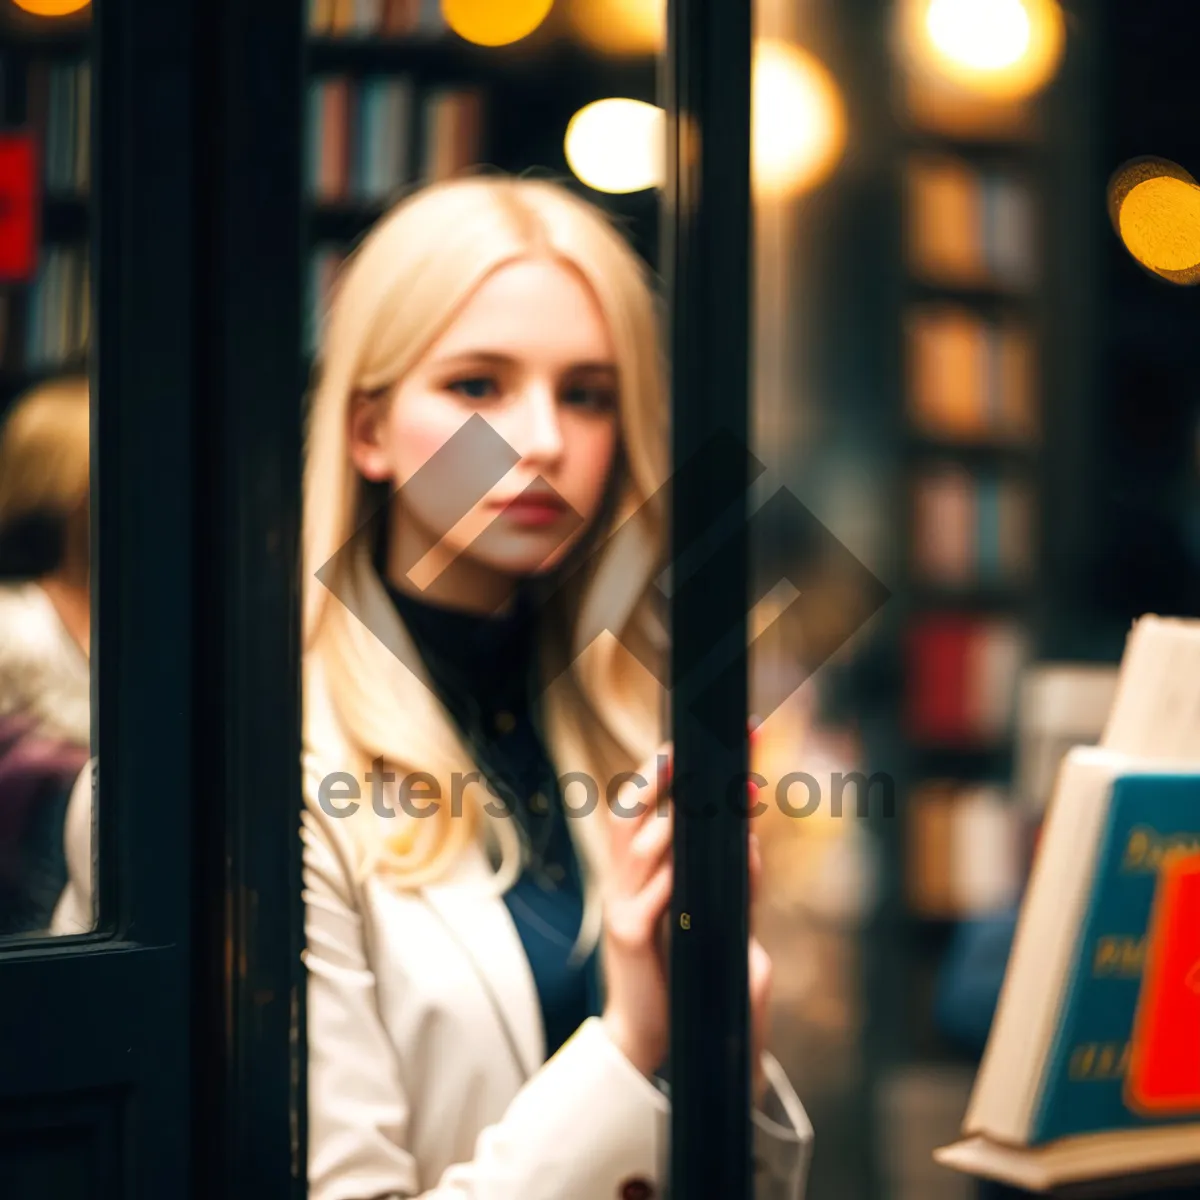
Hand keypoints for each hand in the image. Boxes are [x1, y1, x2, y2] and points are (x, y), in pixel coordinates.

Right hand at [599, 735, 773, 1107]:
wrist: (647, 1033)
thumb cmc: (676, 968)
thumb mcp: (700, 913)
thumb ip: (722, 878)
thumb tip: (749, 840)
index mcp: (635, 867)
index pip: (643, 805)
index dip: (661, 770)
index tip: (685, 739)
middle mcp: (621, 878)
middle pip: (629, 813)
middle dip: (657, 777)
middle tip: (681, 749)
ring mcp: (620, 905)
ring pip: (636, 847)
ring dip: (669, 819)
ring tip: (697, 794)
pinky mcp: (627, 937)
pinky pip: (646, 898)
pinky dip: (666, 878)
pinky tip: (684, 864)